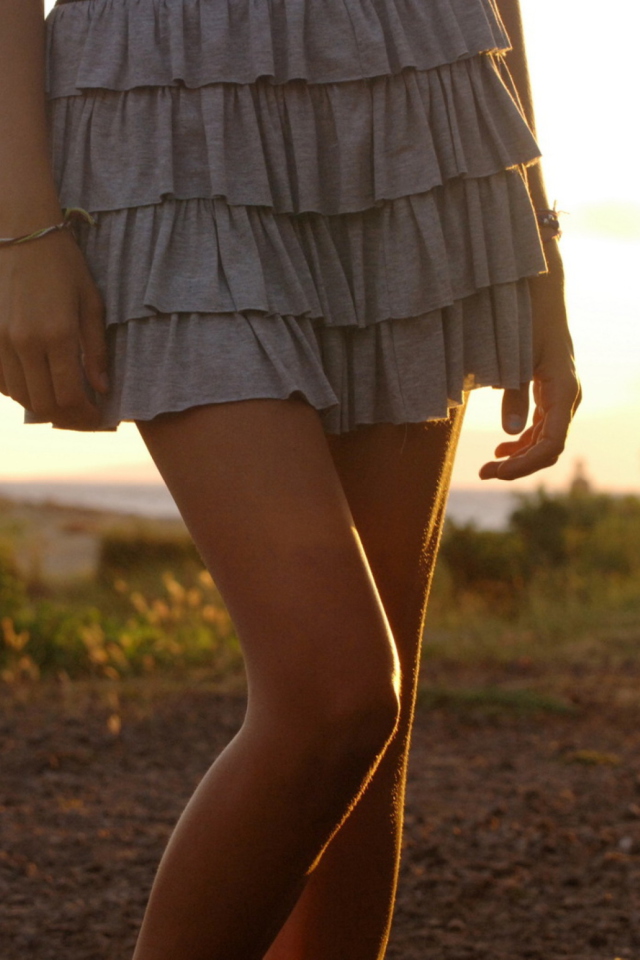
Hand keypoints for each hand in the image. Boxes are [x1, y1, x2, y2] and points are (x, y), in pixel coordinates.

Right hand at [0, 226, 108, 429]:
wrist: (20, 231)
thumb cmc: (64, 265)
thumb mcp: (91, 303)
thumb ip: (96, 350)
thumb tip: (102, 388)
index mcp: (58, 334)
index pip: (70, 395)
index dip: (86, 415)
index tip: (98, 416)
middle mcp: (24, 342)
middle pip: (43, 403)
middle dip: (67, 416)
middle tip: (83, 414)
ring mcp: (0, 339)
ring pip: (20, 396)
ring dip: (43, 405)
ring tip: (63, 400)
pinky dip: (18, 390)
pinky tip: (36, 383)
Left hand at [479, 243, 581, 480]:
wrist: (540, 295)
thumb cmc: (526, 321)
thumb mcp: (515, 358)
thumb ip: (513, 395)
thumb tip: (510, 432)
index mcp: (564, 391)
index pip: (551, 444)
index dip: (525, 463)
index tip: (497, 470)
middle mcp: (568, 398)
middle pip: (548, 448)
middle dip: (518, 465)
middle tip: (484, 472)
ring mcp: (561, 397)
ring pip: (545, 441)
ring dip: (519, 456)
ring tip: (489, 466)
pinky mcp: (551, 394)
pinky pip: (541, 427)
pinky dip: (523, 441)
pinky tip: (502, 448)